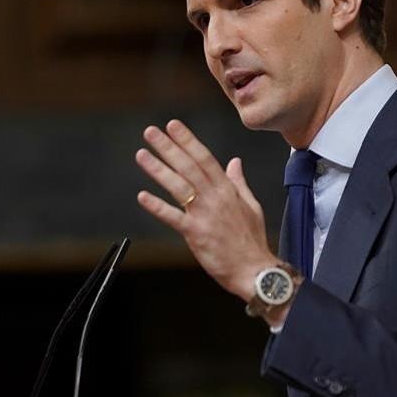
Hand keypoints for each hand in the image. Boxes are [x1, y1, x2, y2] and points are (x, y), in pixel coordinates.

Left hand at [136, 120, 278, 300]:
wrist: (254, 270)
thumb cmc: (252, 240)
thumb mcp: (251, 205)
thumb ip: (239, 182)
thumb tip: (235, 162)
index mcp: (227, 190)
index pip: (204, 158)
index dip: (187, 140)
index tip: (173, 126)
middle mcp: (215, 198)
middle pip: (188, 166)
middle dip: (168, 147)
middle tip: (150, 132)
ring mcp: (205, 215)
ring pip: (178, 186)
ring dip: (158, 169)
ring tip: (142, 155)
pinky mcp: (196, 233)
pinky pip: (173, 217)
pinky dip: (157, 206)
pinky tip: (142, 196)